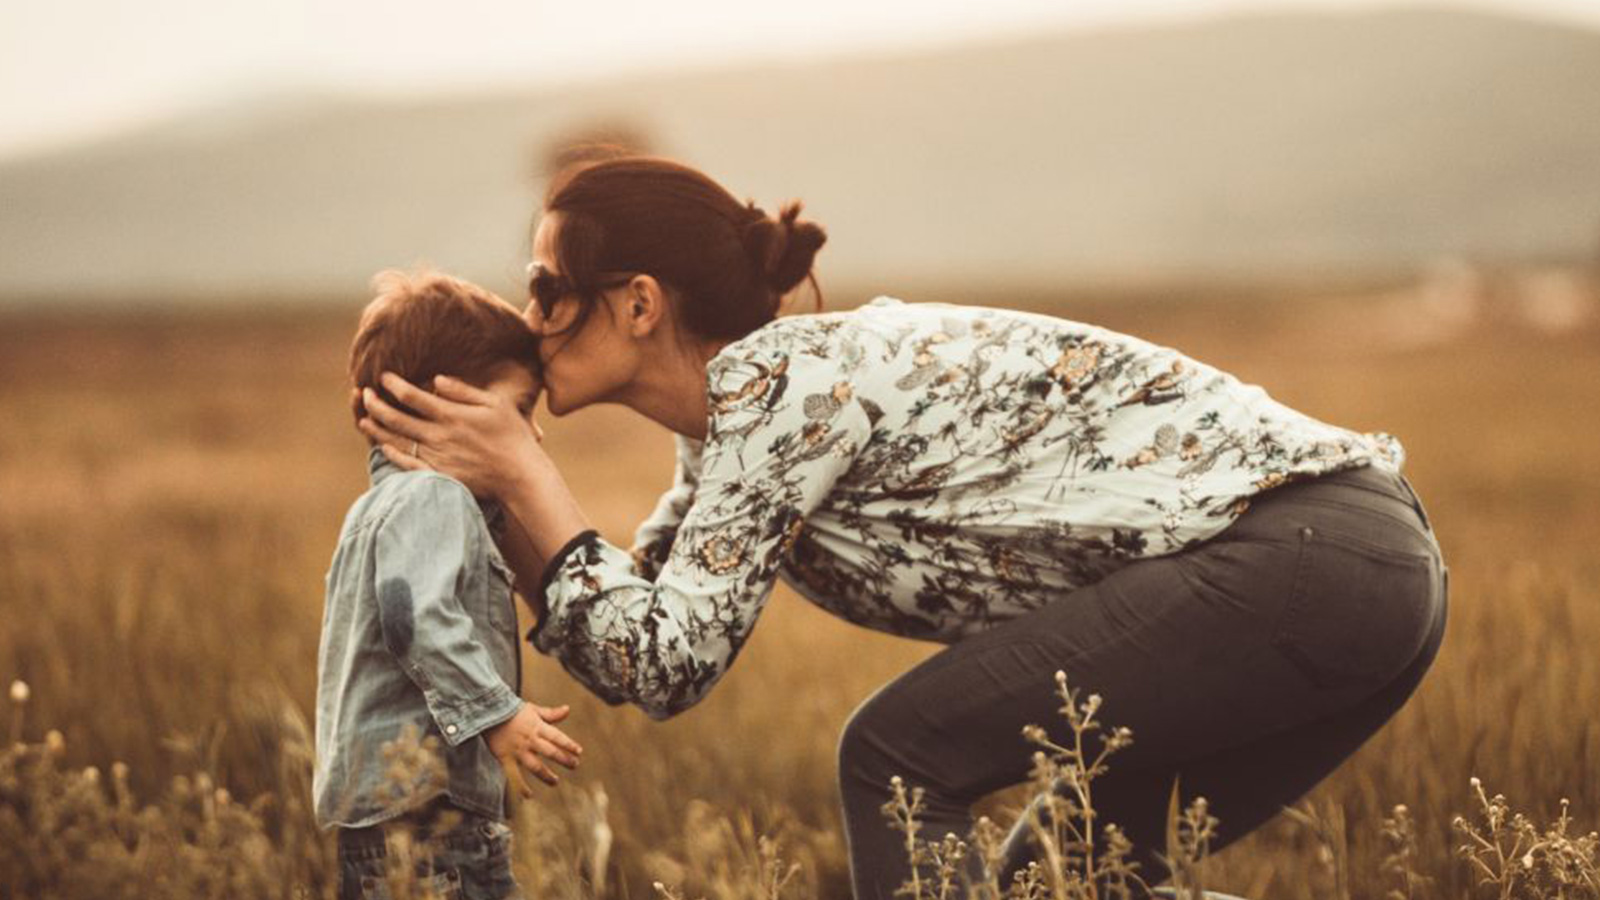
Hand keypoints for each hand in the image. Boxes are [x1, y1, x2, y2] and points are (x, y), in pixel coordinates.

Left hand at [359, 373, 545, 497]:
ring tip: (363, 419)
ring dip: (376, 429)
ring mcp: (437, 457)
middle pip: (397, 417)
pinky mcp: (439, 475)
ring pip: (397, 440)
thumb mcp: (494, 403)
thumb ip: (463, 391)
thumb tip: (436, 380)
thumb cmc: (513, 435)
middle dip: (376, 403)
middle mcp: (439, 435)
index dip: (393, 384)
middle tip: (364, 394)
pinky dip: (392, 455)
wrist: (520, 474)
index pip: (412, 395)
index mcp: (452, 414)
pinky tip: (383, 447)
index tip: (383, 377)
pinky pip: (408, 464)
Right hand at [485, 702, 582, 795]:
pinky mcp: (505, 758)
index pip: (557, 737)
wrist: (488, 713)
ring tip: (555, 782)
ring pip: (535, 766)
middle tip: (575, 765)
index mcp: (538, 727)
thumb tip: (567, 710)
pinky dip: (521, 786)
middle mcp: (530, 740)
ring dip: (546, 775)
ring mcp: (518, 750)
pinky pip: (514, 775)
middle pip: (550, 752)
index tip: (579, 752)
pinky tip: (528, 795)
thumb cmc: (513, 711)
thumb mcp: (533, 710)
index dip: (568, 744)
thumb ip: (550, 714)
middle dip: (564, 759)